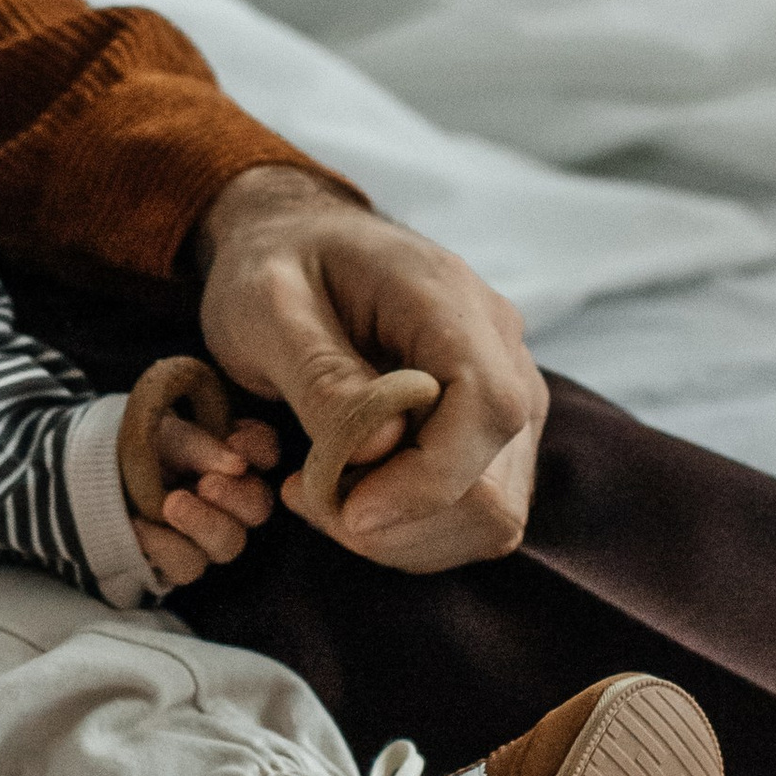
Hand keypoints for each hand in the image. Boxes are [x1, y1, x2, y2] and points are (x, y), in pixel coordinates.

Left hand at [114, 354, 284, 591]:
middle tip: (207, 484)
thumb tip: (237, 464)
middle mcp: (229, 501)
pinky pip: (185, 567)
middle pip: (257, 509)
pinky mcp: (178, 563)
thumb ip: (198, 445)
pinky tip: (140, 526)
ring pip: (227, 545)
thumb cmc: (134, 446)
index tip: (237, 440)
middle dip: (237, 497)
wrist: (88, 477)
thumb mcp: (161, 433)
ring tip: (171, 504)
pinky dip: (164, 546)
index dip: (260, 448)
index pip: (266, 454)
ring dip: (203, 525)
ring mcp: (206, 536)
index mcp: (231, 459)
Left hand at [191, 168, 545, 570]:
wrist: (297, 241)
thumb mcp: (268, 306)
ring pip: (489, 518)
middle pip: (493, 488)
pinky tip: (348, 492)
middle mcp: (504, 352)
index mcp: (453, 303)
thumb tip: (381, 449)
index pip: (490, 411)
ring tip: (319, 492)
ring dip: (399, 534)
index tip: (343, 507)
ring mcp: (508, 398)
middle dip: (396, 520)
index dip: (425, 481)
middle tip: (306, 494)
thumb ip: (323, 377)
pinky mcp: (490, 439)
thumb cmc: (276, 265)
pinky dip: (408, 530)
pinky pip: (472, 518)